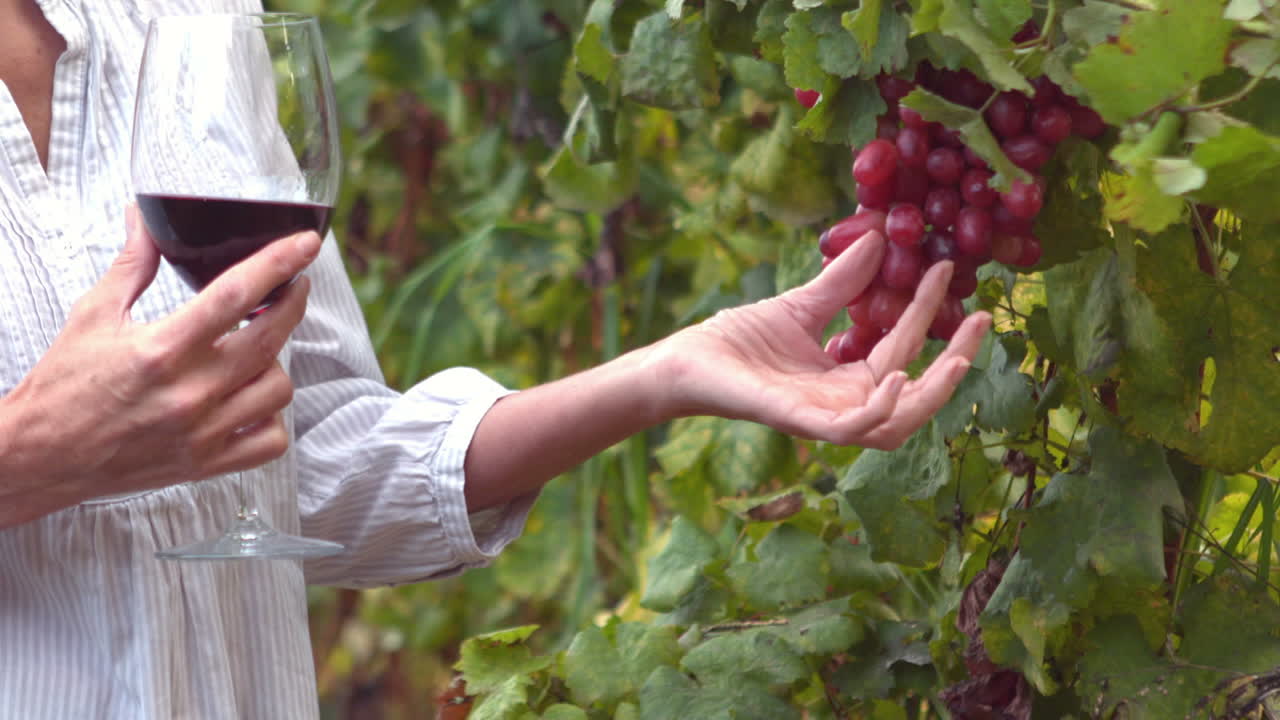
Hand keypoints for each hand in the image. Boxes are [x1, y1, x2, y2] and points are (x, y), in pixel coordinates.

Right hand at [0, 206, 319, 524]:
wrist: (41, 457)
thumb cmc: (64, 385)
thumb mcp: (93, 315)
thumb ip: (131, 265)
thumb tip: (143, 218)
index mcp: (162, 349)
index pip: (236, 294)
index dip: (278, 263)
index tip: (306, 243)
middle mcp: (190, 391)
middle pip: (271, 338)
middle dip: (293, 304)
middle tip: (293, 285)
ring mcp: (203, 432)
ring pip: (278, 388)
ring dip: (276, 362)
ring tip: (255, 350)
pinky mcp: (207, 464)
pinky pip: (271, 441)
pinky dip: (272, 418)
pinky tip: (252, 400)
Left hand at [651, 230, 989, 449]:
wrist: (687, 360)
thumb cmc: (738, 341)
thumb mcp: (800, 305)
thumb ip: (840, 282)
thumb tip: (878, 239)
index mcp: (846, 379)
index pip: (904, 347)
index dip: (929, 312)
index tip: (948, 268)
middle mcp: (842, 404)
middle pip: (916, 395)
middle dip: (955, 362)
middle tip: (983, 320)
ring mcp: (822, 417)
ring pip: (895, 425)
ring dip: (931, 395)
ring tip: (957, 359)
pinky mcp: (797, 422)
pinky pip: (850, 430)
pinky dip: (879, 410)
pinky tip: (898, 376)